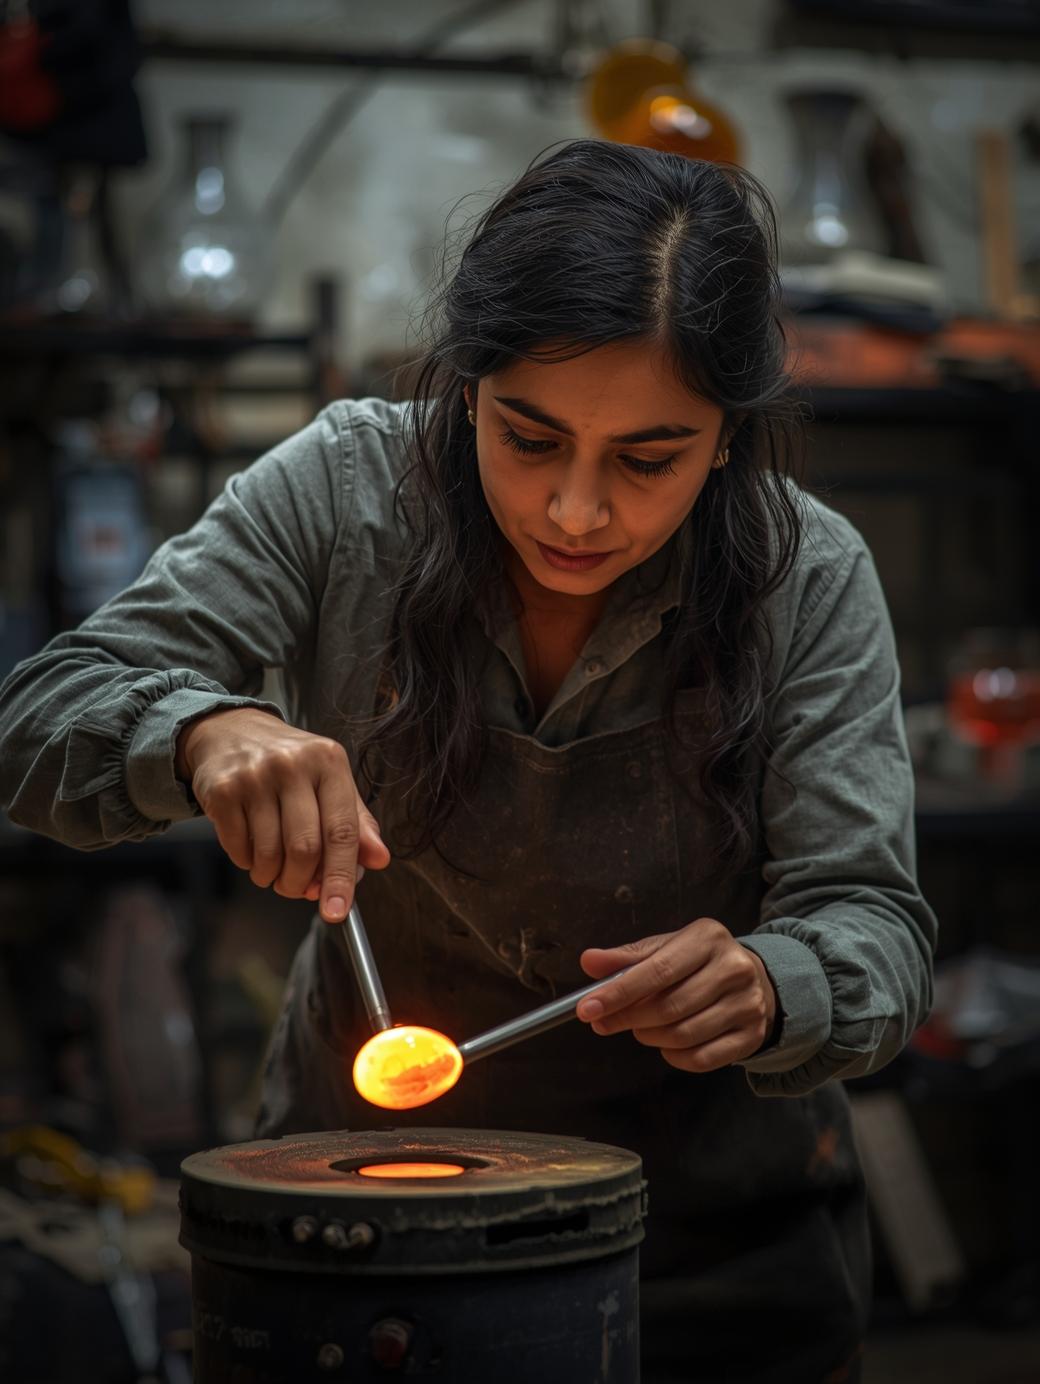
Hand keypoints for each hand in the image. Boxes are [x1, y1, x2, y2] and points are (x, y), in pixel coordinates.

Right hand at [176, 707, 389, 922]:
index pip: (342, 830)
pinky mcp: (222, 790)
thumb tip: (379, 859)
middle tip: (297, 888)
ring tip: (272, 868)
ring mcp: (255, 776)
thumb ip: (356, 822)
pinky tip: (250, 846)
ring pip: (269, 855)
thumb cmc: (290, 765)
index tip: (337, 910)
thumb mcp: (329, 781)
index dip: (341, 877)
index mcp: (329, 762)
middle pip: (304, 849)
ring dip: (271, 877)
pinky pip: (238, 850)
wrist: (231, 731)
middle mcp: (293, 764)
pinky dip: (247, 863)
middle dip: (300, 883)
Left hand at [576, 918, 777, 1072]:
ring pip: (682, 1036)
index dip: (619, 993)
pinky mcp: (751, 1036)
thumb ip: (626, 958)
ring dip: (649, 1037)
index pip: (657, 970)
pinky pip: (701, 1059)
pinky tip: (665, 1043)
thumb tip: (589, 961)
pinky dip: (673, 1056)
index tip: (587, 1009)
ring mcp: (747, 1004)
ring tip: (640, 1028)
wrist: (754, 980)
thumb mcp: (665, 949)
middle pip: (668, 1007)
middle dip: (628, 1019)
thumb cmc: (698, 963)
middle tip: (605, 1022)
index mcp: (708, 938)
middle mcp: (733, 968)